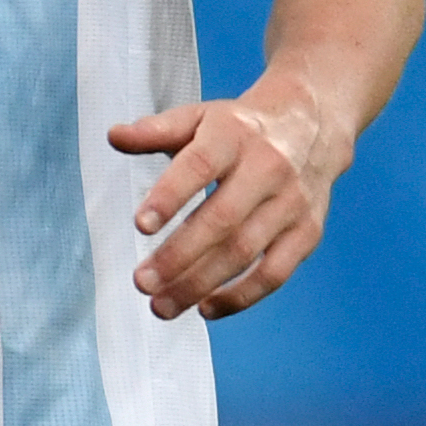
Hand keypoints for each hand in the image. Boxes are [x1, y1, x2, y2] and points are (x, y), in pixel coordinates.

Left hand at [109, 74, 350, 320]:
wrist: (311, 124)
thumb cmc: (240, 128)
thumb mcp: (198, 117)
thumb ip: (155, 130)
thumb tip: (114, 136)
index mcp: (233, 135)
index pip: (199, 166)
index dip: (170, 196)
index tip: (140, 226)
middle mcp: (268, 169)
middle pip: (222, 219)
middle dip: (179, 256)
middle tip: (142, 282)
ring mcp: (292, 204)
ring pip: (246, 252)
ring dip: (201, 284)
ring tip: (163, 305)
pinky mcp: (308, 233)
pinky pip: (275, 273)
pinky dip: (241, 296)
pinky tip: (206, 308)